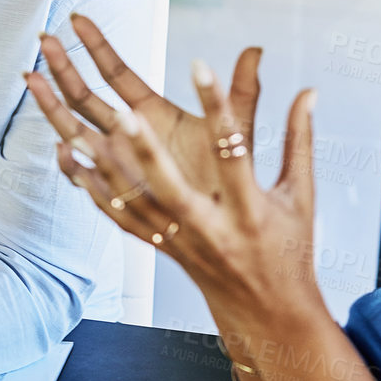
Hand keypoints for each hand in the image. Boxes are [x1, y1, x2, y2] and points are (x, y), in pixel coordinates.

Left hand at [26, 17, 321, 334]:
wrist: (269, 314)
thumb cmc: (288, 251)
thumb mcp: (303, 198)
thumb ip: (299, 140)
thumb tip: (310, 91)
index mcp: (250, 211)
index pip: (234, 152)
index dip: (218, 107)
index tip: (201, 66)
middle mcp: (210, 229)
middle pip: (172, 187)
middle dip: (148, 152)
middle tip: (124, 112)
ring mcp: (181, 242)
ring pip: (134, 204)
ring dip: (104, 167)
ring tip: (75, 128)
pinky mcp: (161, 249)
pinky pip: (119, 218)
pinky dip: (93, 189)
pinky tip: (71, 158)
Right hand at [35, 13, 262, 204]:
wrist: (230, 224)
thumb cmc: (231, 176)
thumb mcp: (236, 127)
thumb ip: (241, 90)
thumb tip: (257, 49)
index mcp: (152, 112)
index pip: (116, 72)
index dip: (96, 45)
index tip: (77, 18)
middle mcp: (128, 133)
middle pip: (85, 96)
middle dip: (63, 66)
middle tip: (43, 38)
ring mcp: (118, 162)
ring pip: (76, 129)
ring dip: (52, 104)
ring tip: (32, 77)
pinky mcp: (119, 192)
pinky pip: (87, 177)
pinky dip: (73, 165)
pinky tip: (62, 148)